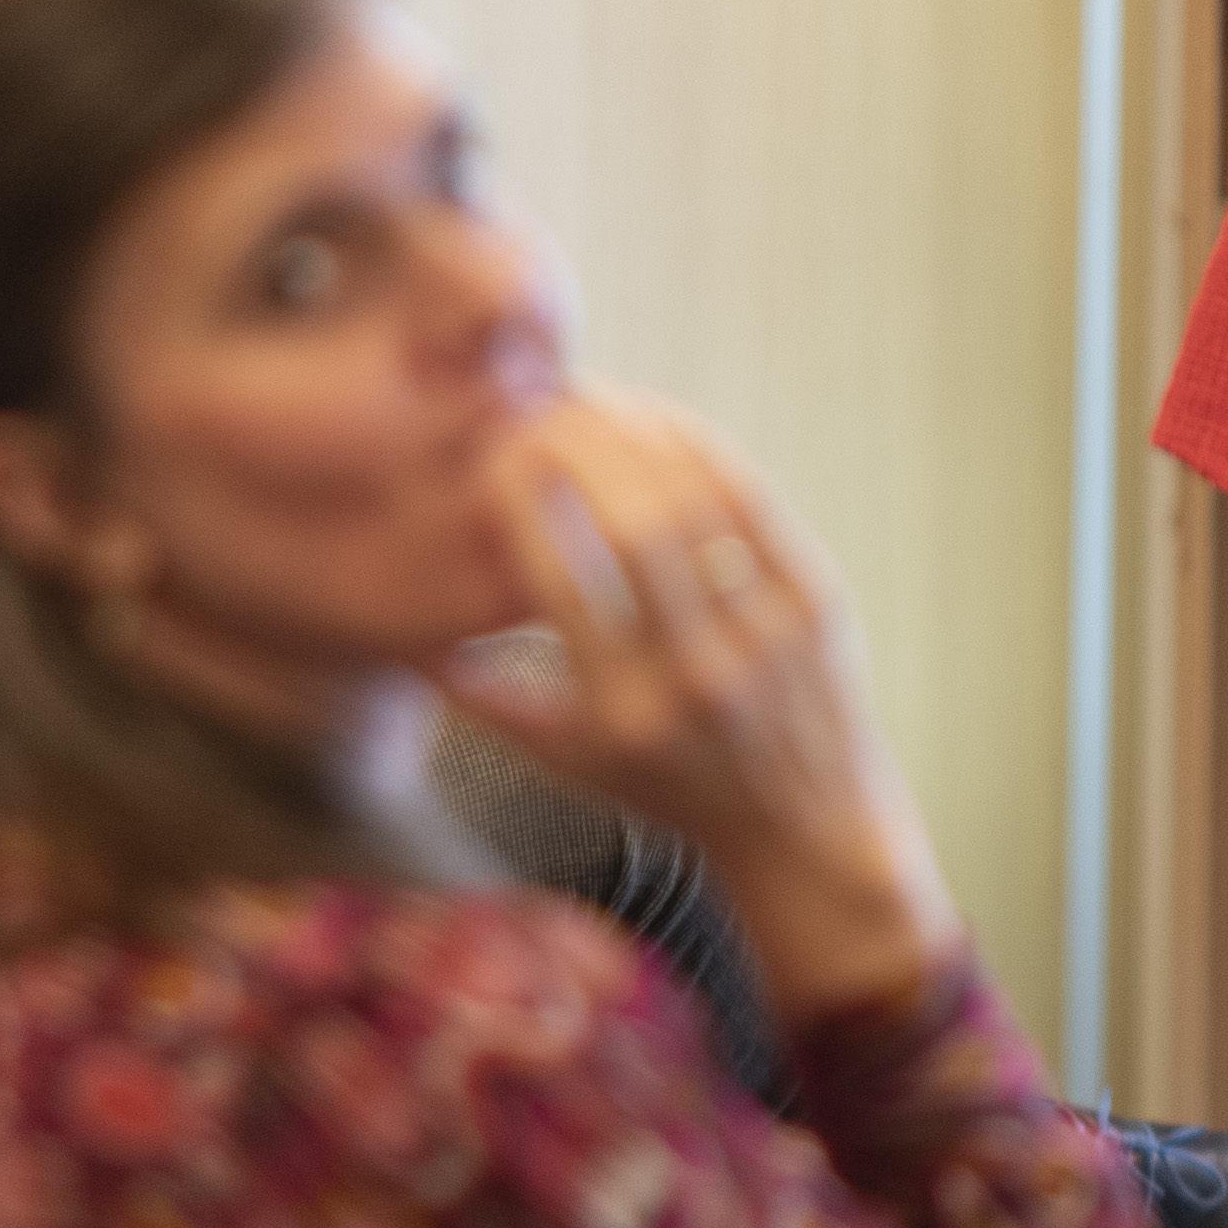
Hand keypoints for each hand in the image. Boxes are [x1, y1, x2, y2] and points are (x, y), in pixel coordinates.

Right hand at [438, 396, 963, 1027]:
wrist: (807, 827)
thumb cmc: (669, 790)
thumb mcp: (567, 764)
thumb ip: (487, 701)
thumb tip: (409, 639)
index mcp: (621, 711)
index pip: (557, 577)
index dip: (520, 498)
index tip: (493, 455)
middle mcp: (697, 672)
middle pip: (634, 522)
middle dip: (579, 447)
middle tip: (541, 406)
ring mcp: (766, 632)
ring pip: (697, 497)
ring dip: (638, 433)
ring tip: (594, 400)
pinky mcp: (818, 601)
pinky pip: (752, 499)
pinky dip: (700, 449)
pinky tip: (658, 423)